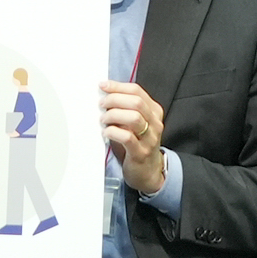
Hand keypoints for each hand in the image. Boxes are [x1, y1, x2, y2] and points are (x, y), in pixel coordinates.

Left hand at [101, 80, 167, 194]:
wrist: (149, 172)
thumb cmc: (137, 144)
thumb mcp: (136, 124)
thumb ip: (126, 109)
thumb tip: (105, 95)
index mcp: (154, 112)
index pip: (137, 91)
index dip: (118, 86)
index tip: (103, 86)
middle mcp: (155, 123)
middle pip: (136, 102)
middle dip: (114, 99)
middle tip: (101, 104)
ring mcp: (150, 138)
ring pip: (133, 117)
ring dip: (113, 115)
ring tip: (103, 119)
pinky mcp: (141, 153)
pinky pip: (127, 137)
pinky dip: (113, 132)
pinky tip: (106, 132)